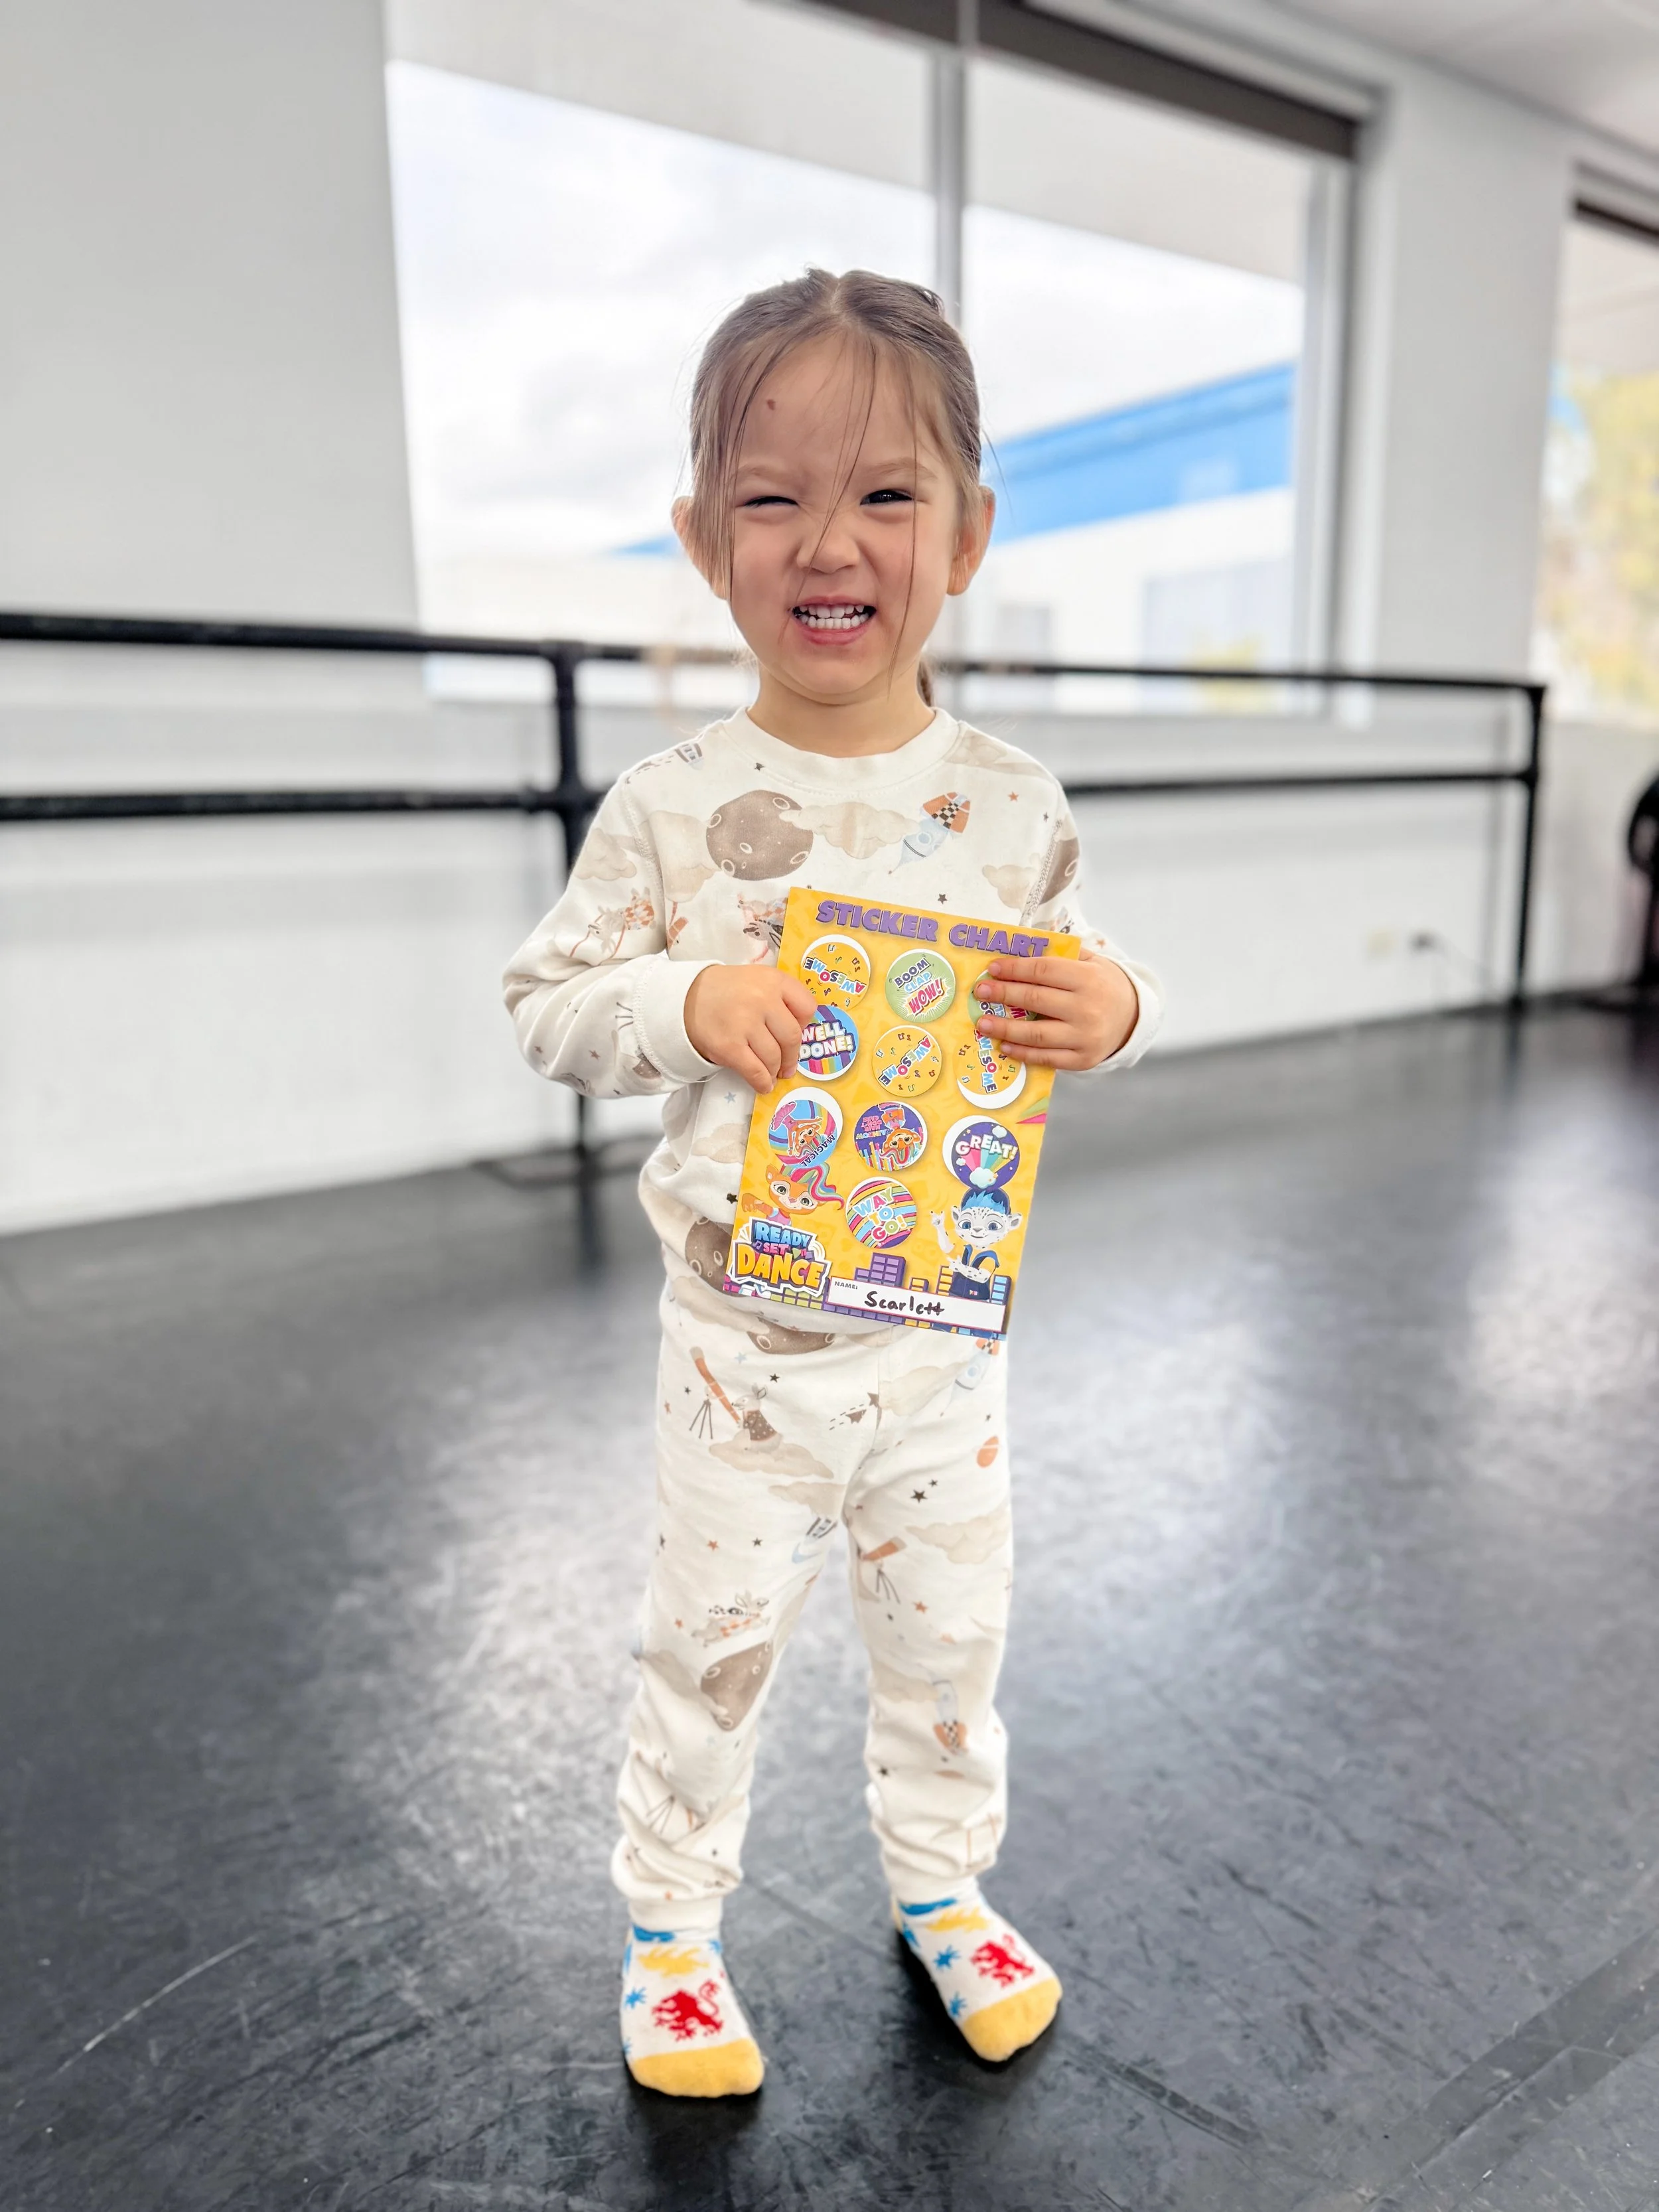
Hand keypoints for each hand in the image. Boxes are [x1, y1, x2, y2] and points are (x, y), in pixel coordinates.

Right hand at [684, 964, 818, 1091]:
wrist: (685, 997)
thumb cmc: (727, 990)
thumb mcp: (758, 980)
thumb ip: (782, 997)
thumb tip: (802, 1030)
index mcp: (773, 980)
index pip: (807, 1007)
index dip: (805, 1024)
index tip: (797, 1033)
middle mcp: (762, 999)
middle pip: (792, 1037)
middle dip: (791, 1056)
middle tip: (787, 1066)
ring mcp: (745, 1023)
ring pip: (774, 1057)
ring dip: (775, 1070)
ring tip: (772, 1073)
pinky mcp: (729, 1046)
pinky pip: (755, 1071)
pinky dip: (762, 1082)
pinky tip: (763, 1085)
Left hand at [974, 951, 1137, 1069]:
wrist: (1132, 1018)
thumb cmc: (1103, 985)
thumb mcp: (1092, 962)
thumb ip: (1061, 954)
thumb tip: (1019, 948)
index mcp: (1088, 979)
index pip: (1043, 970)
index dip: (1015, 969)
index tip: (993, 968)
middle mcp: (1087, 1008)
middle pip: (1035, 1000)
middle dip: (1003, 994)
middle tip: (980, 992)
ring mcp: (1085, 1037)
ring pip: (1036, 1033)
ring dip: (1005, 1028)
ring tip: (983, 1023)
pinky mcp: (1082, 1060)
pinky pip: (1046, 1058)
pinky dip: (1022, 1053)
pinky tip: (1004, 1045)